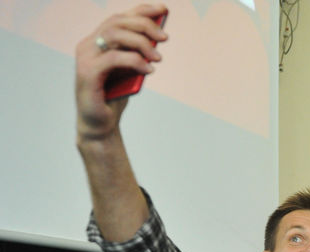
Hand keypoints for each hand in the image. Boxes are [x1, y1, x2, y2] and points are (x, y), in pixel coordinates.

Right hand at [75, 4, 167, 142]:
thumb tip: (159, 36)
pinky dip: (134, 61)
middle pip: (117, 22)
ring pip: (114, 36)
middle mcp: (87, 45)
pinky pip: (113, 59)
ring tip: (157, 58)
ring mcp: (85, 58)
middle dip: (145, 26)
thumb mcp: (131, 69)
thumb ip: (139, 52)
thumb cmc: (116, 95)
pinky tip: (148, 71)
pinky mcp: (87, 73)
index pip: (119, 17)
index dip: (141, 10)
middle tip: (165, 38)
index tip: (164, 9)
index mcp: (97, 40)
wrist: (101, 124)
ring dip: (141, 43)